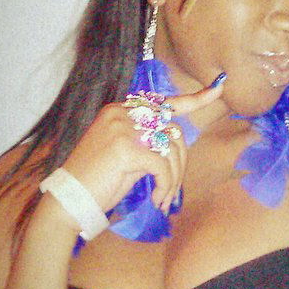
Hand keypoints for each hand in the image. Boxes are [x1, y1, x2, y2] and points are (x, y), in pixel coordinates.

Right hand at [60, 78, 225, 214]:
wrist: (69, 199)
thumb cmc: (97, 181)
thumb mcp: (126, 155)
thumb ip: (148, 143)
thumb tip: (176, 146)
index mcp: (120, 110)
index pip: (164, 102)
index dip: (195, 98)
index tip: (219, 88)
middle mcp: (122, 113)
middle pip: (174, 131)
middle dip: (180, 164)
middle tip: (171, 190)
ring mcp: (123, 127)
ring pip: (171, 148)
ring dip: (173, 179)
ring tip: (163, 198)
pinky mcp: (126, 147)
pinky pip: (162, 166)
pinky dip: (166, 185)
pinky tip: (156, 199)